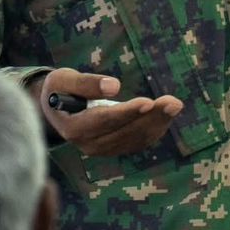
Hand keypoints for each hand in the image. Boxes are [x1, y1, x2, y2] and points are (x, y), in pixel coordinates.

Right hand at [34, 68, 182, 157]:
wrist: (55, 110)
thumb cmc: (58, 90)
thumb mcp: (63, 79)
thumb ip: (86, 83)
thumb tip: (114, 86)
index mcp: (74, 127)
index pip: (104, 120)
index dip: (127, 112)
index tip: (148, 101)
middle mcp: (89, 144)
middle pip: (125, 132)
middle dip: (151, 116)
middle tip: (173, 102)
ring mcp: (102, 149)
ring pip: (135, 139)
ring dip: (157, 123)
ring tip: (174, 105)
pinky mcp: (113, 149)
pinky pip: (137, 142)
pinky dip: (154, 130)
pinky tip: (165, 115)